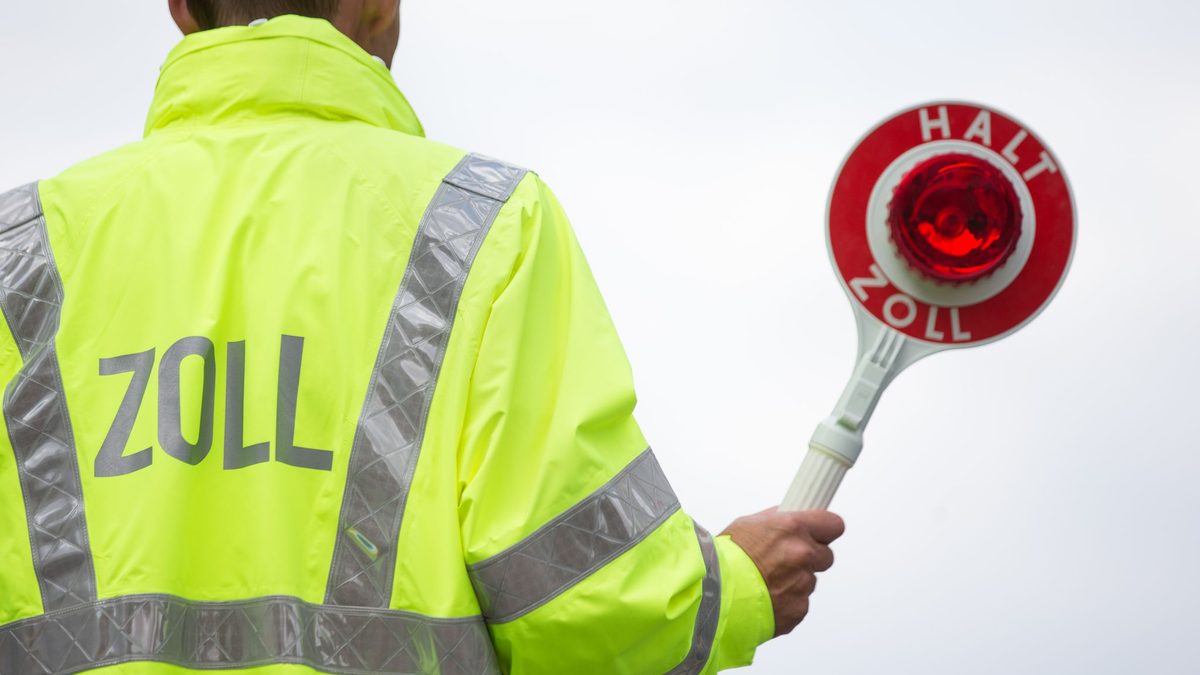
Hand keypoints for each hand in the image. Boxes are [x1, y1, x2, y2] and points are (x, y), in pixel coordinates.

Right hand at [720, 507, 844, 636]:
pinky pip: (800, 601)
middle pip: (826, 555)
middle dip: (810, 557)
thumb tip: (790, 516)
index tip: (821, 532)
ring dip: (795, 580)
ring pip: (810, 580)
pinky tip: (766, 596)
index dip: (826, 529)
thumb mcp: (748, 524)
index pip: (834, 524)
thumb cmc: (724, 558)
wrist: (712, 594)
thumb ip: (777, 520)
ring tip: (766, 580)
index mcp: (792, 528)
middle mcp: (802, 554)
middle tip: (787, 559)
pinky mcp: (799, 608)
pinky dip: (787, 600)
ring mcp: (802, 583)